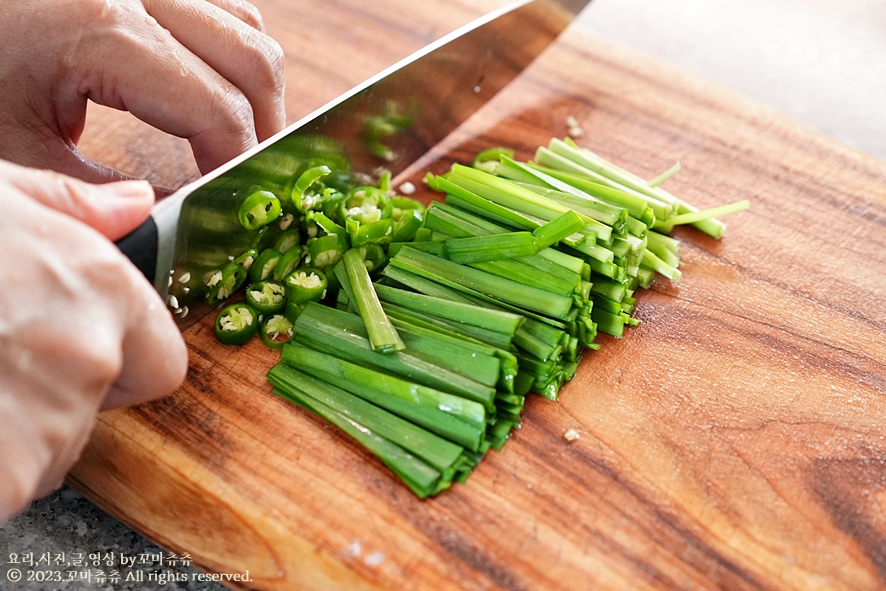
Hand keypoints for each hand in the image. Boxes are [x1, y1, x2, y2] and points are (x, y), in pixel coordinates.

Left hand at [0, 0, 284, 183]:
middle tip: (251, 181)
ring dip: (253, 92)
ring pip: (247, 29)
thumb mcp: (22, 150)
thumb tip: (177, 218)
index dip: (239, 164)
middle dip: (264, 130)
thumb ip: (106, 194)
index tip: (234, 206)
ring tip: (236, 144)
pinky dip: (230, 57)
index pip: (218, 107)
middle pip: (252, 62)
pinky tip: (211, 97)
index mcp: (99, 27)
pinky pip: (219, 10)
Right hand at [0, 160, 187, 522]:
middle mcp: (92, 354)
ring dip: (17, 430)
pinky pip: (16, 481)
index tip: (77, 346)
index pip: (163, 359)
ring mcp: (53, 420)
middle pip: (104, 401)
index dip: (124, 357)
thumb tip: (132, 204)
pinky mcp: (11, 476)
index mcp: (98, 285)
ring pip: (56, 445)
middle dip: (64, 393)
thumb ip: (70, 204)